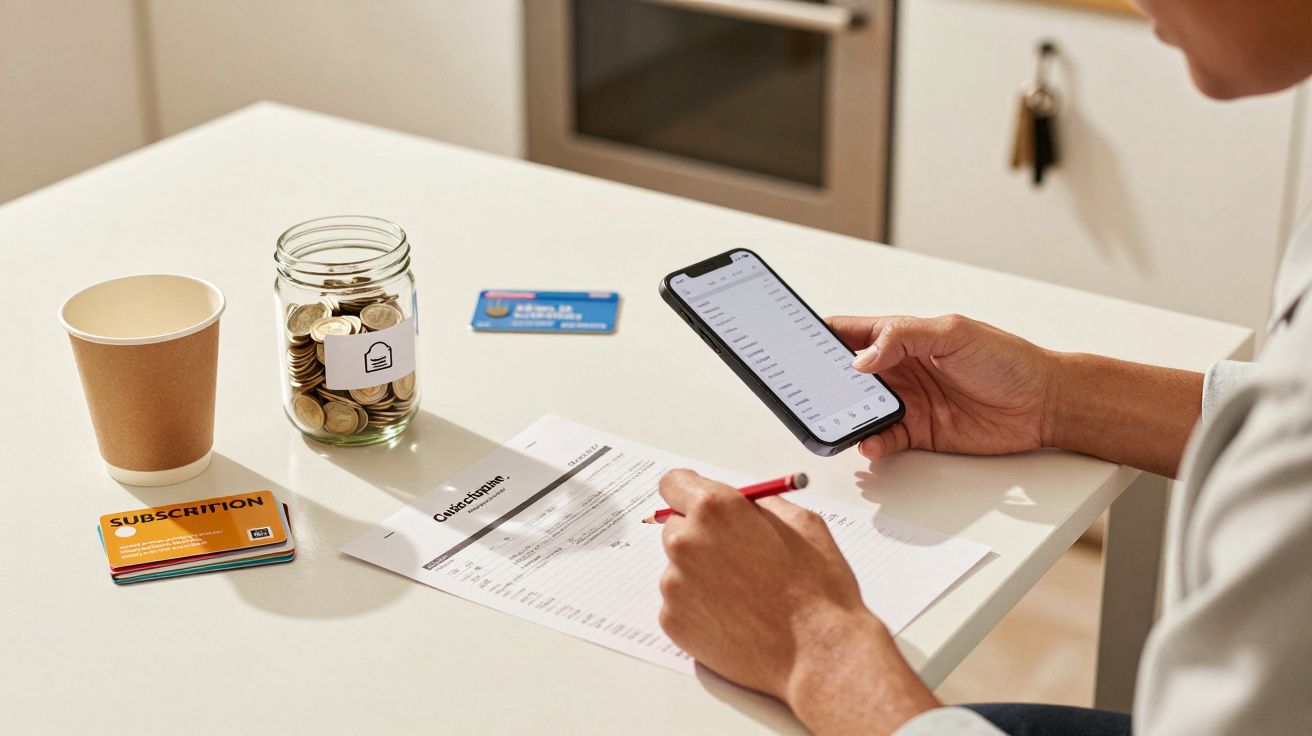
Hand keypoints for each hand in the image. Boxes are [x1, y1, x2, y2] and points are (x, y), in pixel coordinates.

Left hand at [657, 470, 937, 733]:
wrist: (817, 652)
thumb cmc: (816, 588)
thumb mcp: (801, 522)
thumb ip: (761, 506)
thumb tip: (744, 506)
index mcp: (715, 509)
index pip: (674, 484)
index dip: (688, 492)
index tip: (696, 502)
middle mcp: (686, 543)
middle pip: (675, 527)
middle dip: (699, 535)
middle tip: (734, 556)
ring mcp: (675, 585)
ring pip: (678, 568)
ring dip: (701, 574)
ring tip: (745, 594)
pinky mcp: (673, 621)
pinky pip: (680, 604)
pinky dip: (700, 607)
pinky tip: (736, 617)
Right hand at [827, 314, 1054, 460]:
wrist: (1044, 403)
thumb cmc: (1007, 359)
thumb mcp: (954, 333)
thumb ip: (903, 338)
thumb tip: (862, 358)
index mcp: (900, 337)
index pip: (847, 333)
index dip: (817, 336)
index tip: (793, 344)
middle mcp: (898, 369)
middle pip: (845, 377)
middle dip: (824, 385)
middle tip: (809, 393)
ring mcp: (907, 402)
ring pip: (861, 411)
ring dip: (847, 417)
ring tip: (837, 423)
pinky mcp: (919, 432)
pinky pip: (884, 439)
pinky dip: (872, 443)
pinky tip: (871, 443)